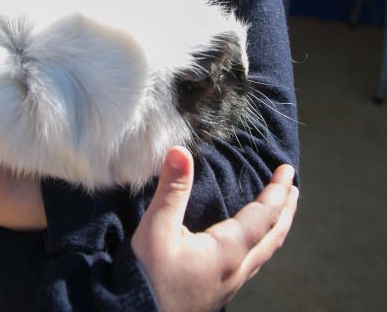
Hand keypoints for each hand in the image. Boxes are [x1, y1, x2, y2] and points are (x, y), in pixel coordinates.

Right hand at [132, 149, 297, 311]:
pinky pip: (252, 262)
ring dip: (275, 227)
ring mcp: (229, 284)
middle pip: (273, 237)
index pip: (263, 216)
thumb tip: (180, 151)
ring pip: (265, 252)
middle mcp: (237, 269)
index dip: (277, 192)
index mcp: (228, 250)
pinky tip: (248, 242)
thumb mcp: (156, 228)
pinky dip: (261, 241)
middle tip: (293, 187)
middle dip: (286, 210)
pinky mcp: (218, 291)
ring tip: (278, 212)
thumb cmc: (148, 276)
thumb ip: (171, 190)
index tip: (287, 170)